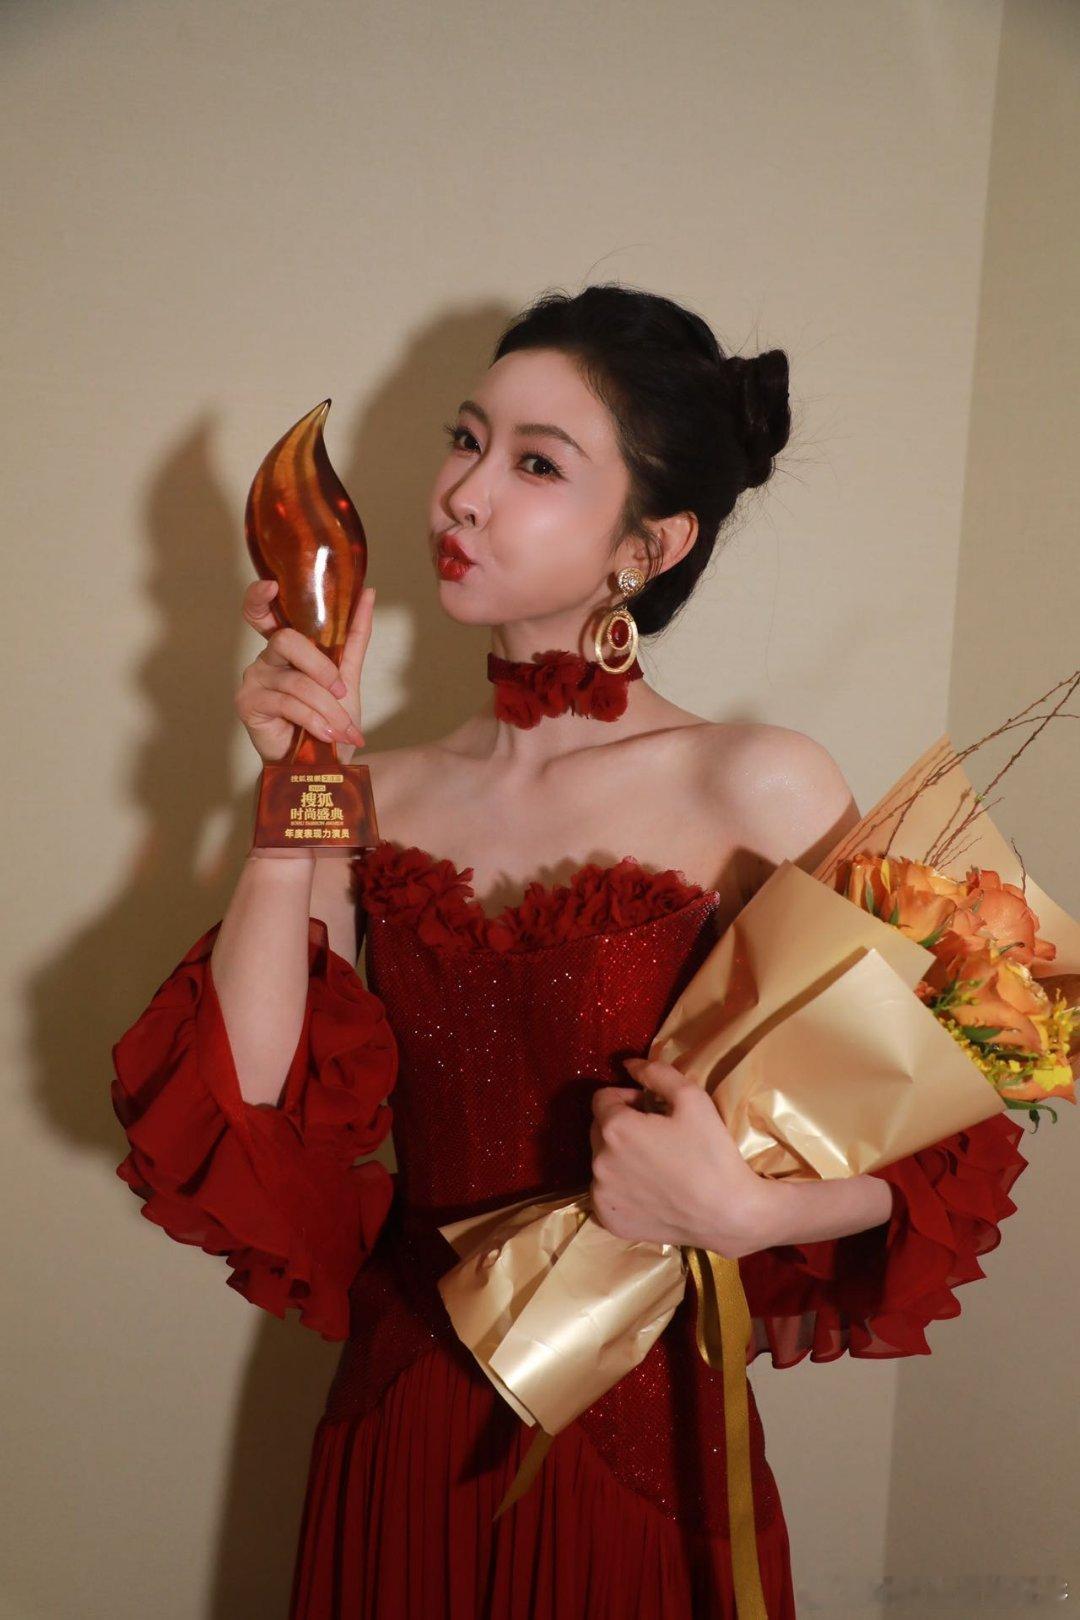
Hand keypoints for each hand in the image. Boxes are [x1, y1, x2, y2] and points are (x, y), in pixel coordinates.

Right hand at [235, 579, 374, 766]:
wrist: (322, 765)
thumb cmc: (329, 720)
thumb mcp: (348, 675)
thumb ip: (354, 635)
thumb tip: (367, 593)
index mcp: (285, 648)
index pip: (261, 613)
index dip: (259, 597)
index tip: (272, 585)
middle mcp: (265, 658)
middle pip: (287, 641)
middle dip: (322, 668)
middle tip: (342, 691)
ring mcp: (253, 680)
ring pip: (295, 681)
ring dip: (328, 708)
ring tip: (343, 729)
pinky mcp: (248, 704)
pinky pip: (287, 703)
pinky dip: (314, 720)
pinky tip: (326, 734)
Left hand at [589, 1056, 775, 1257]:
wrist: (728, 1214)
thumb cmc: (712, 1152)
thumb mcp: (692, 1098)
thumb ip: (656, 1072)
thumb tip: (628, 1064)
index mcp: (615, 1128)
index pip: (602, 1098)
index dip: (627, 1098)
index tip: (651, 1109)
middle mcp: (599, 1162)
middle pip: (599, 1130)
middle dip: (621, 1126)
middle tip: (656, 1136)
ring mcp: (602, 1195)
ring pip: (601, 1162)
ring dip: (619, 1156)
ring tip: (655, 1165)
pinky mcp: (610, 1221)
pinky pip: (606, 1194)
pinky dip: (621, 1188)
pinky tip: (650, 1191)